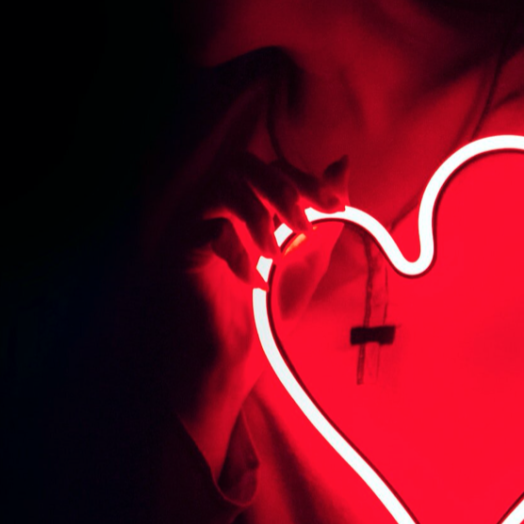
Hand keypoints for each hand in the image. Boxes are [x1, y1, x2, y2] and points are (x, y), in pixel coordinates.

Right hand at [152, 152, 348, 469]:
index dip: (305, 180)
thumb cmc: (268, 313)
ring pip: (221, 185)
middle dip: (281, 188)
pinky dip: (237, 252)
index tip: (338, 207)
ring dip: (257, 216)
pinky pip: (207, 229)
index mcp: (247, 207)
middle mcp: (217, 210)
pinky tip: (252, 283)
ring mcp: (195, 227)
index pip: (271, 167)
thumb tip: (342, 163)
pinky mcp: (181, 253)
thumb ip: (324, 214)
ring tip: (276, 256)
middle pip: (242, 162)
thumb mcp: (308, 258)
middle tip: (304, 227)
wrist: (238, 361)